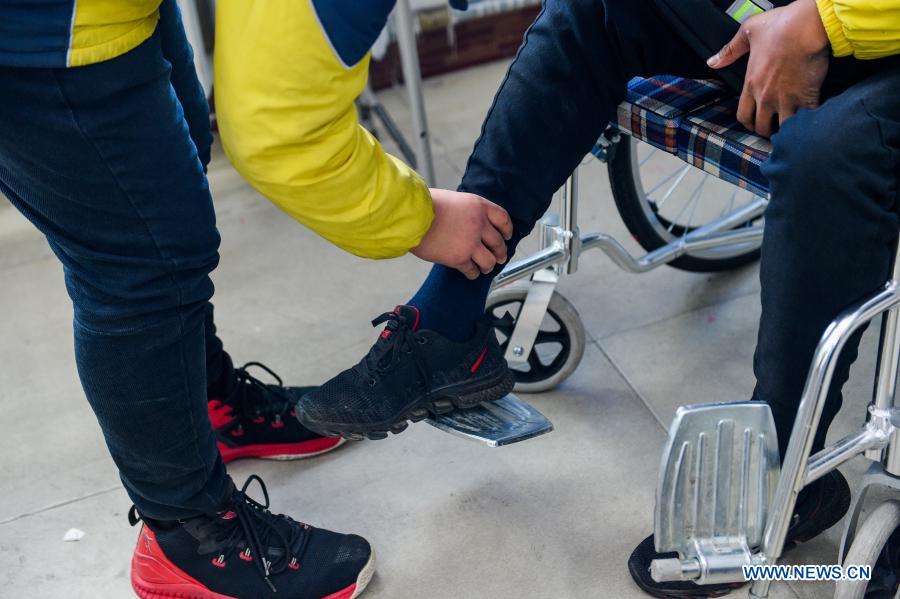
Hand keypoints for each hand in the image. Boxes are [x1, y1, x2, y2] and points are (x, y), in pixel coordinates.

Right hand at [411, 188, 512, 279]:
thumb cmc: (426, 205)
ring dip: (488, 265)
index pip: (503, 219)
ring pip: (489, 261)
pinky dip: (473, 273)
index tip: (507, 236)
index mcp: (479, 206)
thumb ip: (467, 211)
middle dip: (500, 252)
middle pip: (498, 243)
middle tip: (499, 256)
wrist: (412, 217)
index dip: (507, 230)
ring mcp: (470, 243)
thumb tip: (470, 221)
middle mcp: (479, 224)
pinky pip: (472, 271)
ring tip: (485, 267)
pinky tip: (470, 272)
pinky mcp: (459, 259)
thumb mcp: (454, 199)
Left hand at [708, 0, 829, 137]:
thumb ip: (730, 49)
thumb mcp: (749, 32)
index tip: (754, 123)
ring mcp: (786, 99)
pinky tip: (809, 122)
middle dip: (766, 130)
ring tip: (790, 129)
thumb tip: (712, 62)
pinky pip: (805, 119)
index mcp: (751, 84)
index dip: (748, 123)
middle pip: (761, 126)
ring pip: (782, 128)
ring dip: (786, 130)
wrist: (806, 28)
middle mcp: (765, 96)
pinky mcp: (806, 97)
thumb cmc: (779, 26)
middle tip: (773, 128)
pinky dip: (807, 122)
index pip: (743, 115)